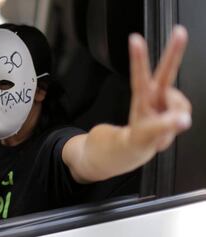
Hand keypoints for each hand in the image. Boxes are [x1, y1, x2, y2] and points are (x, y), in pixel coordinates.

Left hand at [127, 25, 190, 152]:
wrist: (141, 143)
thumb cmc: (141, 135)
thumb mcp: (147, 134)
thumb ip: (164, 126)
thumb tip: (184, 120)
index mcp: (142, 95)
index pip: (139, 74)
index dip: (138, 57)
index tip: (135, 40)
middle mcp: (155, 92)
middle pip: (166, 70)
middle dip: (174, 50)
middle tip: (180, 31)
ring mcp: (166, 97)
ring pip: (181, 103)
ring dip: (174, 117)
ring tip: (161, 126)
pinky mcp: (176, 104)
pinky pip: (185, 111)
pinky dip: (179, 122)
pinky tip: (169, 125)